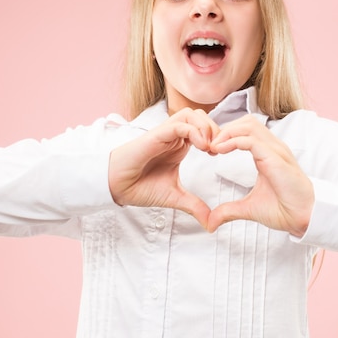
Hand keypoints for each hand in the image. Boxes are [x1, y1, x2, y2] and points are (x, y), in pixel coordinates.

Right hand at [108, 108, 219, 228]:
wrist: (117, 187)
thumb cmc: (140, 187)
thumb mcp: (175, 197)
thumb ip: (194, 206)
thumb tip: (211, 223)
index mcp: (180, 145)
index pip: (204, 128)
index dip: (217, 137)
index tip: (220, 155)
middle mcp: (174, 136)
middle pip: (201, 116)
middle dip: (215, 130)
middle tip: (219, 150)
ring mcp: (165, 134)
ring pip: (191, 114)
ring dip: (205, 127)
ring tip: (210, 148)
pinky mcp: (157, 135)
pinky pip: (179, 124)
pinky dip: (194, 131)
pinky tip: (201, 146)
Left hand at [207, 115, 314, 236]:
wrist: (303, 218)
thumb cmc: (284, 209)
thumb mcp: (248, 208)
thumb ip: (229, 211)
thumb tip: (211, 222)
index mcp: (267, 154)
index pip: (245, 130)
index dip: (226, 135)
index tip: (210, 150)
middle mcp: (272, 147)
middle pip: (246, 122)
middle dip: (224, 129)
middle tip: (209, 146)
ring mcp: (275, 150)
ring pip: (248, 125)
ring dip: (227, 132)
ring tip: (213, 147)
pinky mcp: (275, 158)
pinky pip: (251, 140)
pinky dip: (232, 141)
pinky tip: (220, 150)